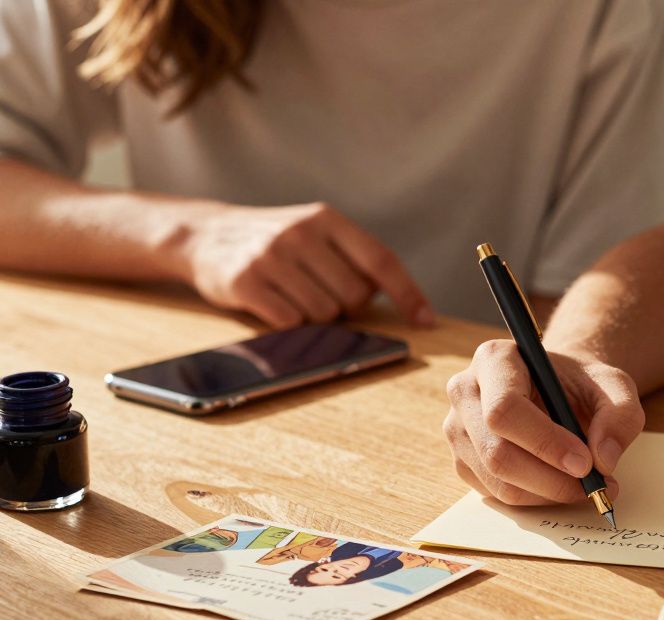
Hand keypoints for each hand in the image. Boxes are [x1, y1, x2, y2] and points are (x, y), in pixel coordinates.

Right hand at [176, 201, 433, 327]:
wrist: (204, 233)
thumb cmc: (276, 242)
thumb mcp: (315, 232)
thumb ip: (354, 257)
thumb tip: (407, 304)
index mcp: (327, 218)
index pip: (381, 260)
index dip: (407, 293)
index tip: (426, 320)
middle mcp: (301, 233)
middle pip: (354, 296)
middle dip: (345, 306)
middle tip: (320, 293)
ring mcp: (271, 256)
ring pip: (324, 314)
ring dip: (315, 316)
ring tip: (292, 294)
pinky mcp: (246, 281)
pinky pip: (291, 322)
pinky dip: (288, 323)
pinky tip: (273, 303)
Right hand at [444, 340, 645, 504]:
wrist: (560, 391)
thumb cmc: (582, 384)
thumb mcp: (615, 386)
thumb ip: (620, 415)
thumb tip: (603, 458)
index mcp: (495, 359)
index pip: (505, 409)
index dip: (545, 442)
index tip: (585, 463)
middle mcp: (465, 391)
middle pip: (496, 452)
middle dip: (550, 479)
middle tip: (594, 485)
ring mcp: (458, 429)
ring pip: (497, 480)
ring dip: (548, 493)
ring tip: (587, 486)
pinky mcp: (463, 460)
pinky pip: (497, 493)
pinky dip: (536, 498)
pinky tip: (562, 484)